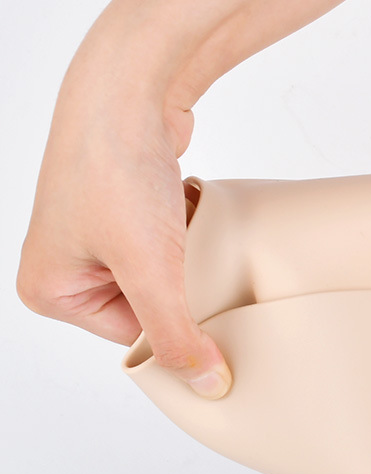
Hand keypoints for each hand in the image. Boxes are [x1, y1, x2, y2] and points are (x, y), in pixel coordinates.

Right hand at [18, 0, 349, 398]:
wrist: (128, 90)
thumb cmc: (115, 171)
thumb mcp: (149, 268)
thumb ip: (178, 333)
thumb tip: (207, 384)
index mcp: (51, 291)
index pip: (133, 337)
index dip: (177, 329)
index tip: (215, 320)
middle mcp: (68, 263)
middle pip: (152, 304)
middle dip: (185, 287)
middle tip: (204, 267)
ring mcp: (99, 232)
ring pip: (166, 270)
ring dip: (190, 258)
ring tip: (192, 233)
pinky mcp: (128, 206)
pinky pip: (170, 239)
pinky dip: (188, 231)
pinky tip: (190, 211)